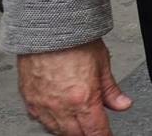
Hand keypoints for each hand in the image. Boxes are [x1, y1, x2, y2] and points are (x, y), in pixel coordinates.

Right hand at [17, 40, 132, 134]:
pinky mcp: (29, 100)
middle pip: (76, 135)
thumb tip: (122, 105)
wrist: (46, 28)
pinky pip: (40, 121)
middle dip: (87, 134)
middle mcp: (61, 106)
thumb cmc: (73, 41)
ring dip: (69, 131)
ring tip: (79, 125)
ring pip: (57, 131)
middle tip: (94, 129)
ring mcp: (42, 105)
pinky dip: (51, 123)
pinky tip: (58, 117)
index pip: (96, 131)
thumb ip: (111, 90)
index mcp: (82, 99)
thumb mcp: (102, 63)